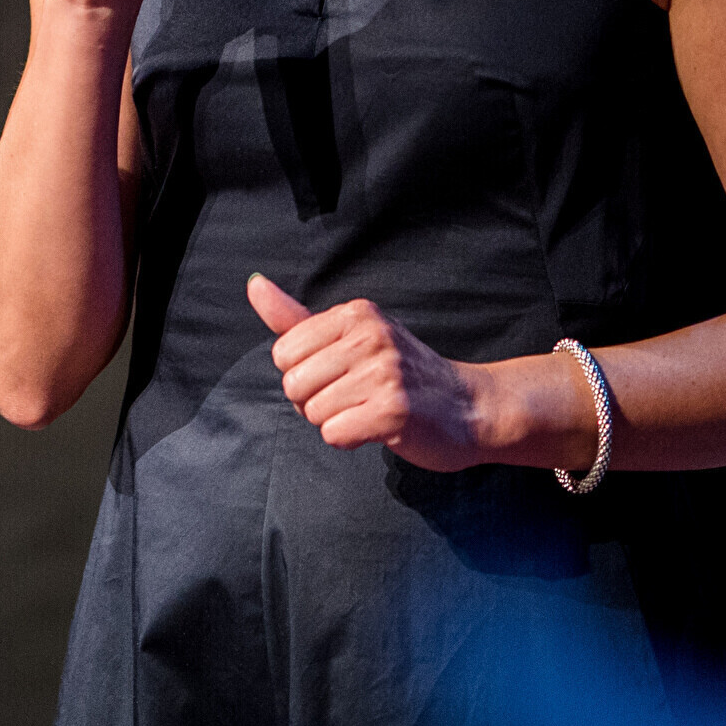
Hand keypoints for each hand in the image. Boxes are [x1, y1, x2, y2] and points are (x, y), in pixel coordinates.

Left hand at [249, 273, 489, 471]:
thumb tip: (254, 285)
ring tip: (369, 411)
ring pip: (312, 412)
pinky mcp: (394, 411)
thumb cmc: (404, 375)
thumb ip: (296, 318)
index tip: (340, 376)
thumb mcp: (352, 336)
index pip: (283, 352)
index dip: (304, 374)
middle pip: (293, 384)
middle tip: (355, 398)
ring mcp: (385, 372)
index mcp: (356, 314)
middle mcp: (371, 336)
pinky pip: (333, 434)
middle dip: (314, 401)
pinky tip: (376, 428)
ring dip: (335, 421)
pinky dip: (349, 440)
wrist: (472, 408)